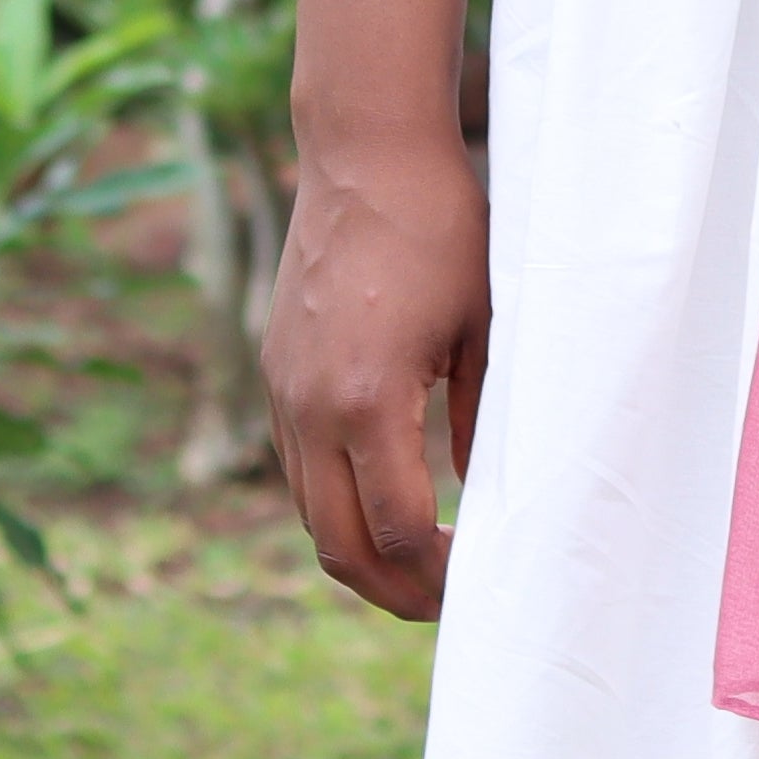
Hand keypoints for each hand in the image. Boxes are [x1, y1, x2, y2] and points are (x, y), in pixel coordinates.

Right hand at [264, 129, 489, 622]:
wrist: (366, 154)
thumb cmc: (441, 228)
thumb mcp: (481, 325)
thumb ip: (480, 417)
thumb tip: (479, 492)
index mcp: (366, 401)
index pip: (398, 529)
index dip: (437, 575)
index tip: (477, 585)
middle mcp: (310, 409)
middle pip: (338, 547)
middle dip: (392, 591)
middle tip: (445, 604)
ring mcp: (284, 392)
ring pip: (309, 514)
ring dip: (359, 553)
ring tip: (420, 564)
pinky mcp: (277, 373)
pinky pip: (296, 468)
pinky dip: (334, 504)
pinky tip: (383, 498)